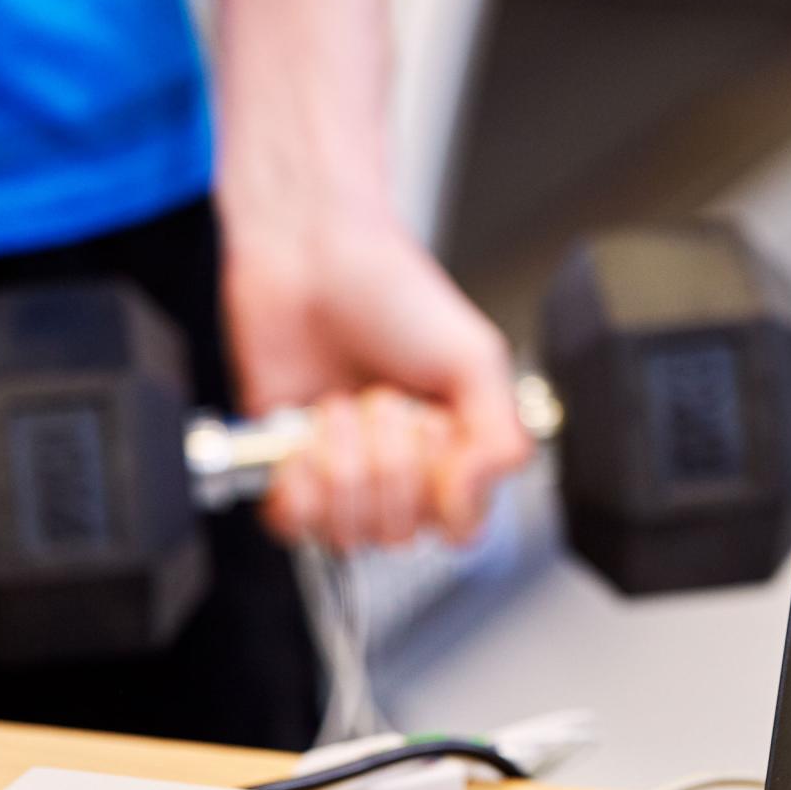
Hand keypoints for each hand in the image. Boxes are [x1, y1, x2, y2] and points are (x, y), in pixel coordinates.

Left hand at [223, 219, 532, 549]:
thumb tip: (471, 504)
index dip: (443, 492)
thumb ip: (502, 441)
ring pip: (347, 529)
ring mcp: (345, 474)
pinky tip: (304, 438)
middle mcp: (404, 472)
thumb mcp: (478, 360)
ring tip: (341, 404)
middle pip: (399, 531)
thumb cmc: (393, 294)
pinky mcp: (288, 471)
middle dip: (386, 459)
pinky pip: (294, 524)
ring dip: (339, 459)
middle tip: (383, 397)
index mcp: (458, 452)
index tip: (435, 432)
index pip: (459, 527)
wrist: (309, 258)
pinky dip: (295, 482)